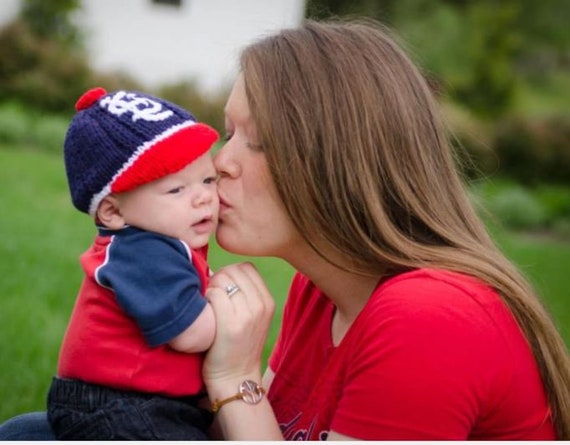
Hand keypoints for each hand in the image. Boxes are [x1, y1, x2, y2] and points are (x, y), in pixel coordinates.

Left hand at [203, 262, 274, 393]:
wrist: (236, 378)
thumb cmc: (238, 345)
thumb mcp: (254, 317)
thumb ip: (246, 293)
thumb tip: (220, 270)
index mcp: (268, 301)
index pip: (247, 268)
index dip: (231, 272)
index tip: (223, 287)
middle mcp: (261, 306)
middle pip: (234, 270)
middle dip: (219, 277)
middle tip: (212, 294)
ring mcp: (248, 315)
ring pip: (223, 279)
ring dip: (211, 287)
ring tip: (209, 303)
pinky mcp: (231, 324)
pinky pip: (215, 294)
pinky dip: (206, 298)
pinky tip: (205, 311)